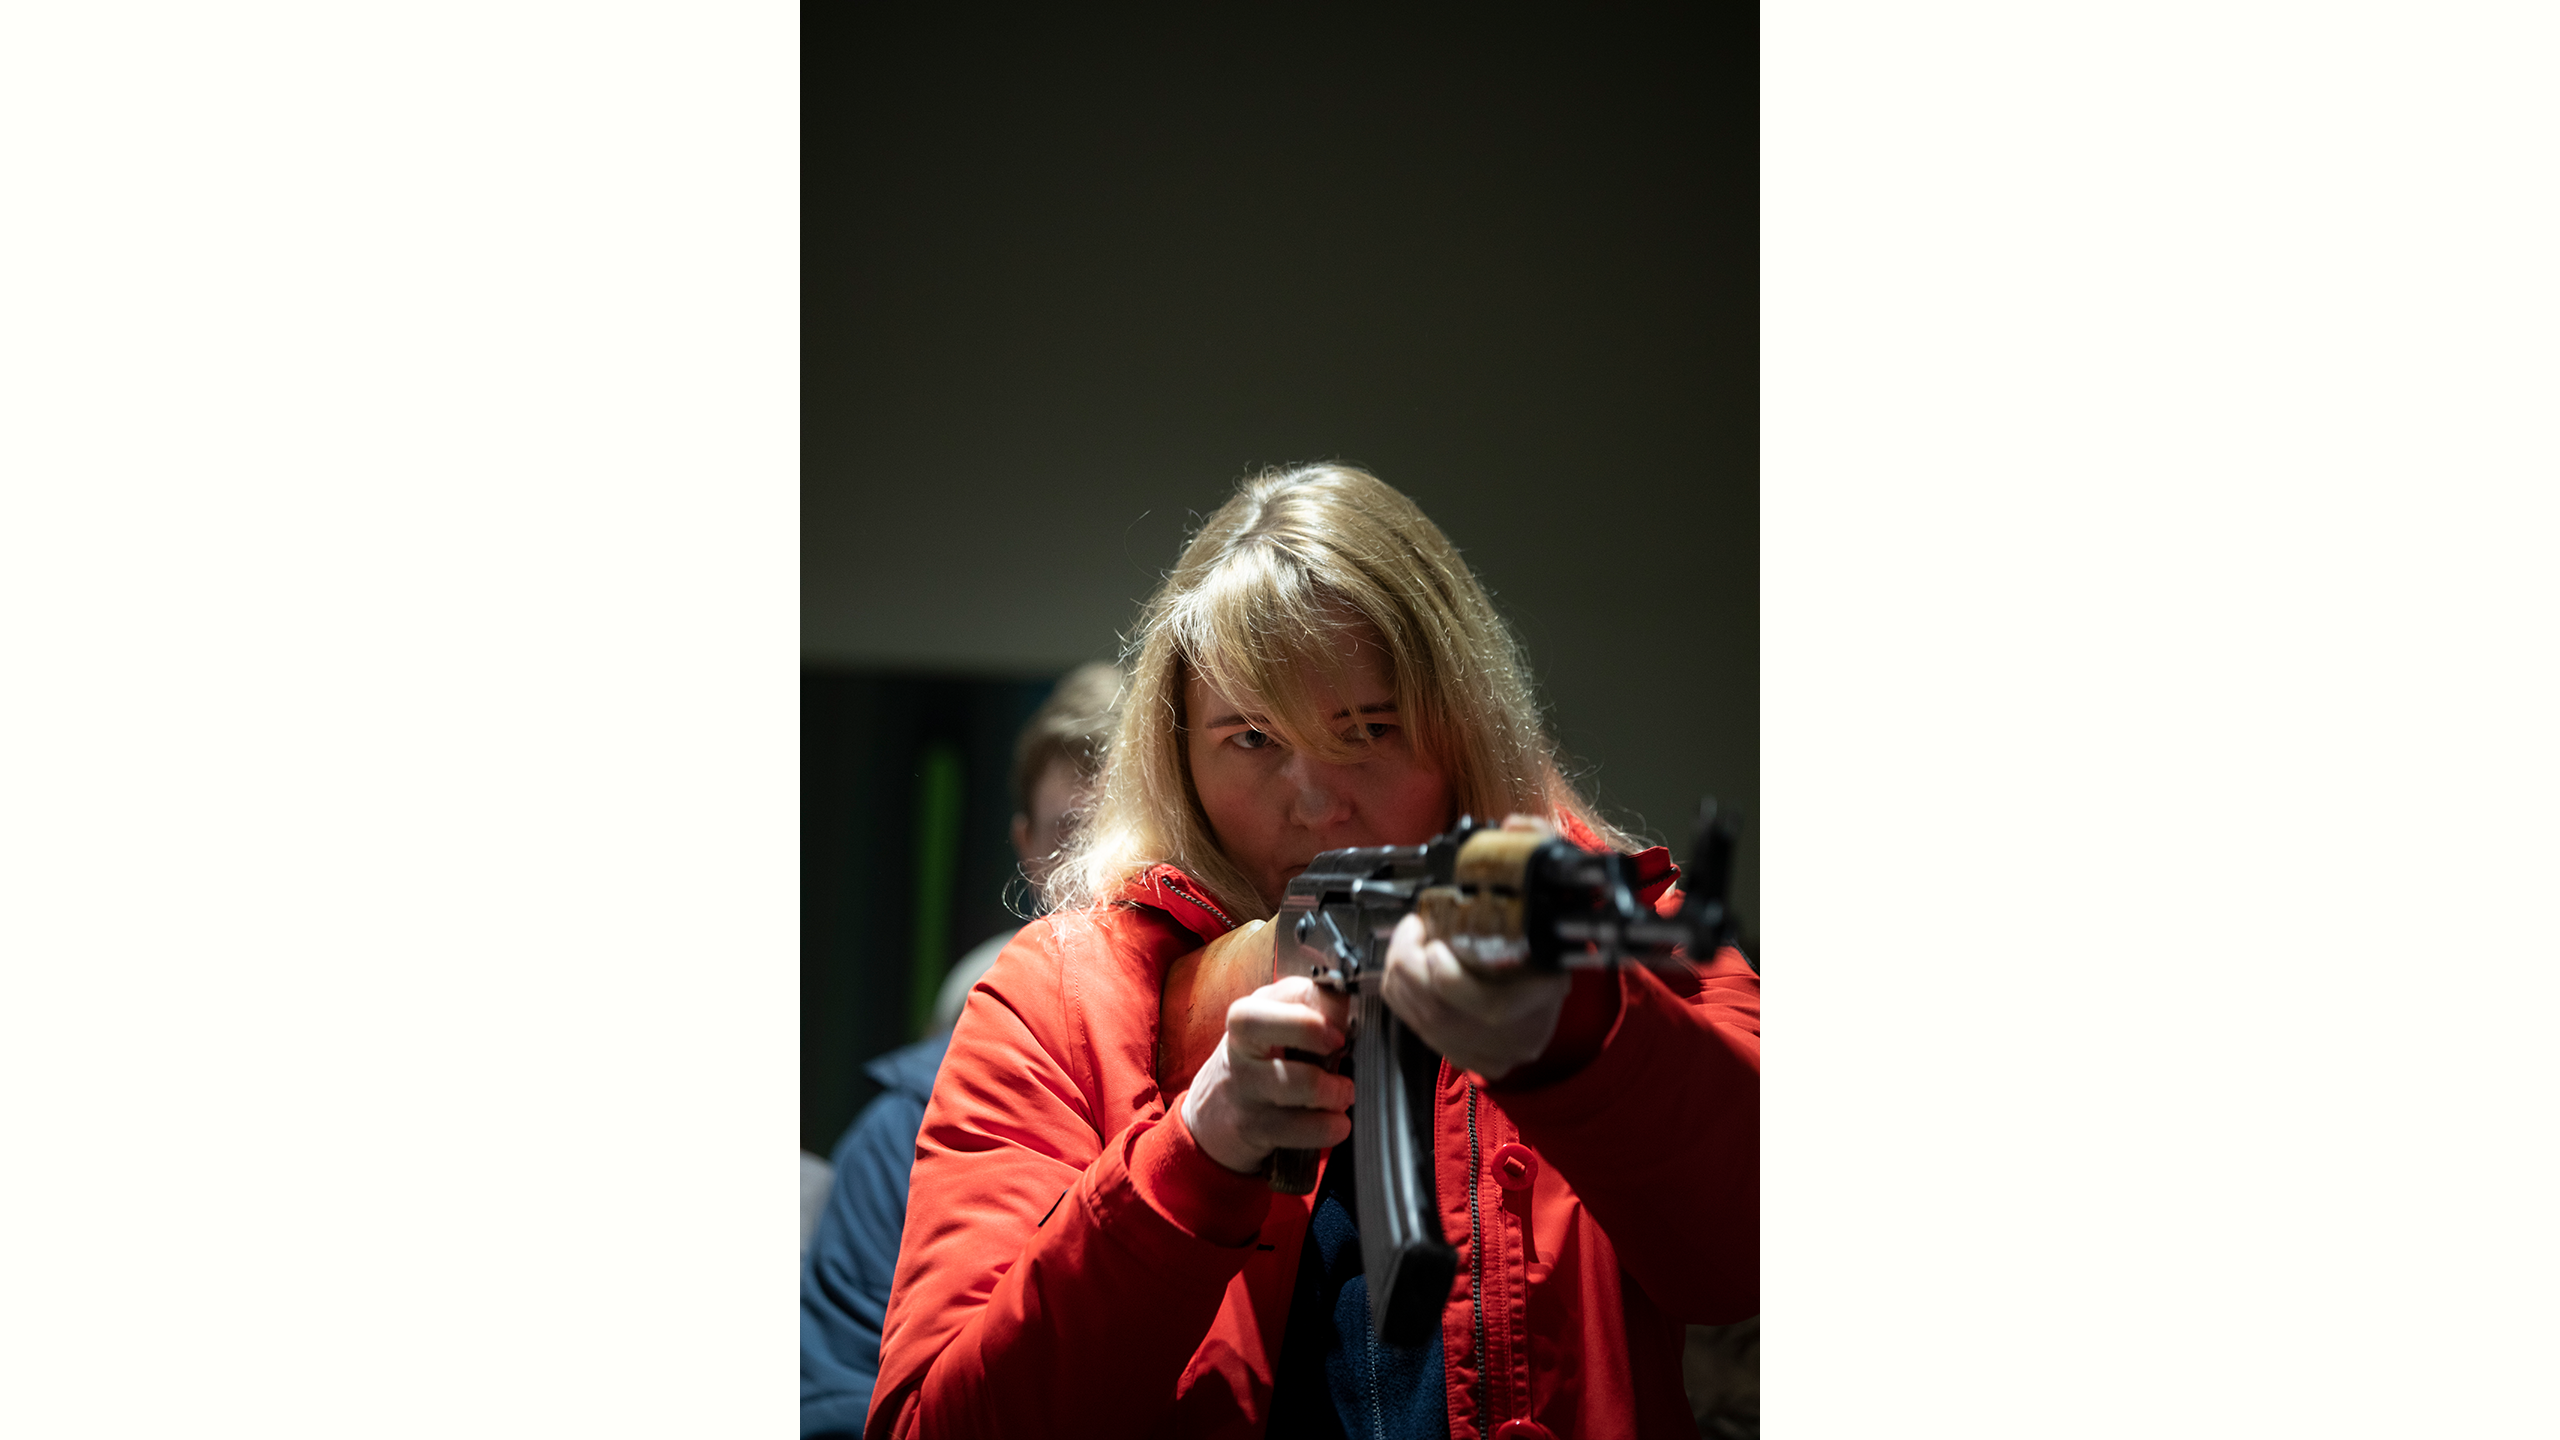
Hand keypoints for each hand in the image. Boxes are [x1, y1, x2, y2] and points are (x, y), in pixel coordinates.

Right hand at [1180, 975, 1355, 1174]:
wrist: (1214, 1114)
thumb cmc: (1259, 1062)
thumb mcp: (1274, 1027)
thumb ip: (1313, 1011)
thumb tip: (1360, 1008)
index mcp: (1253, 1013)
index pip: (1287, 991)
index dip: (1326, 1003)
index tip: (1346, 1023)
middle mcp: (1240, 1045)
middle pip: (1255, 1022)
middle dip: (1307, 1028)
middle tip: (1340, 1046)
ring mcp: (1244, 1087)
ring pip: (1291, 1082)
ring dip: (1332, 1090)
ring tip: (1344, 1093)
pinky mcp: (1253, 1127)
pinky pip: (1298, 1128)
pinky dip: (1328, 1127)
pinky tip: (1336, 1123)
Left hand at [1382, 812, 1576, 1082]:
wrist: (1551, 991)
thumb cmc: (1545, 940)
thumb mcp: (1551, 896)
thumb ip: (1537, 851)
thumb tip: (1514, 828)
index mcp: (1542, 992)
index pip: (1490, 1004)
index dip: (1449, 977)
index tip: (1434, 942)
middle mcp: (1515, 1031)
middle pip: (1443, 1011)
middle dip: (1413, 963)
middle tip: (1415, 929)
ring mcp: (1488, 1050)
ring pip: (1422, 1018)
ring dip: (1403, 972)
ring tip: (1412, 940)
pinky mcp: (1463, 1055)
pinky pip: (1413, 1024)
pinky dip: (1400, 990)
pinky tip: (1409, 964)